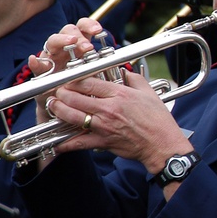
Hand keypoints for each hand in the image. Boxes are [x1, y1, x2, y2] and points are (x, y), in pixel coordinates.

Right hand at [29, 18, 107, 122]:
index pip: (83, 27)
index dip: (89, 25)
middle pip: (67, 31)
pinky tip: (37, 61)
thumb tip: (127, 69)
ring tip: (70, 43)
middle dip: (78, 35)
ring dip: (61, 41)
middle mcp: (65, 48)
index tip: (99, 30)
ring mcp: (52, 58)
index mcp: (79, 44)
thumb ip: (109, 68)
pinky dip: (36, 62)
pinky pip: (37, 66)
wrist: (70, 105)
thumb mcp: (99, 74)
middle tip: (88, 46)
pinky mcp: (41, 72)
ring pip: (52, 42)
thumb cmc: (86, 85)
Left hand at [43, 69, 189, 172]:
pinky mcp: (103, 142)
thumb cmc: (158, 120)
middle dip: (61, 93)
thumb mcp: (149, 94)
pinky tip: (57, 141)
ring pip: (72, 116)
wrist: (162, 145)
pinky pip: (79, 142)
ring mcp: (104, 126)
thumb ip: (134, 79)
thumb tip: (124, 72)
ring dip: (58, 110)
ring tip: (54, 106)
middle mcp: (109, 109)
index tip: (69, 80)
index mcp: (120, 94)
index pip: (88, 82)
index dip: (73, 80)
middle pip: (75, 97)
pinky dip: (65, 143)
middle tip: (57, 92)